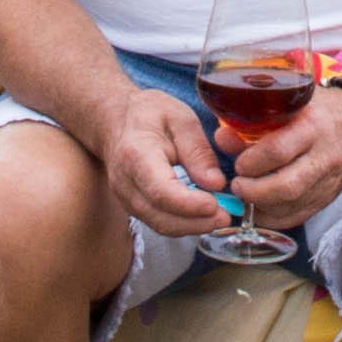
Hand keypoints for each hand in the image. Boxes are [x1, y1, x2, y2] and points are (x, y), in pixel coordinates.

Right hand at [103, 91, 240, 240]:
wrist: (115, 120)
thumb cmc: (149, 114)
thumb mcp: (180, 119)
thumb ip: (198, 151)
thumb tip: (216, 184)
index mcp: (136, 154)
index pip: (161, 190)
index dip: (189, 204)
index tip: (216, 205)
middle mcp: (126, 182)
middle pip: (161, 215)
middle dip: (197, 222)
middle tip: (227, 216)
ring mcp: (126, 198)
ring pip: (161, 224)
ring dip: (193, 226)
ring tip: (221, 216)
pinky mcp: (134, 206)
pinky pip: (159, 222)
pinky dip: (184, 223)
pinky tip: (204, 215)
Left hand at [215, 86, 341, 231]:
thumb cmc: (316, 110)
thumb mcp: (287, 106)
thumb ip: (254, 123)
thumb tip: (221, 139)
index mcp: (312, 127)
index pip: (278, 151)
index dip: (252, 162)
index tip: (239, 164)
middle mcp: (324, 157)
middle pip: (287, 186)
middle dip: (254, 192)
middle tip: (237, 186)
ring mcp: (328, 181)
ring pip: (292, 206)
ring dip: (261, 207)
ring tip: (245, 195)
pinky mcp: (328, 198)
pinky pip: (298, 216)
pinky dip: (274, 217)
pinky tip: (259, 208)